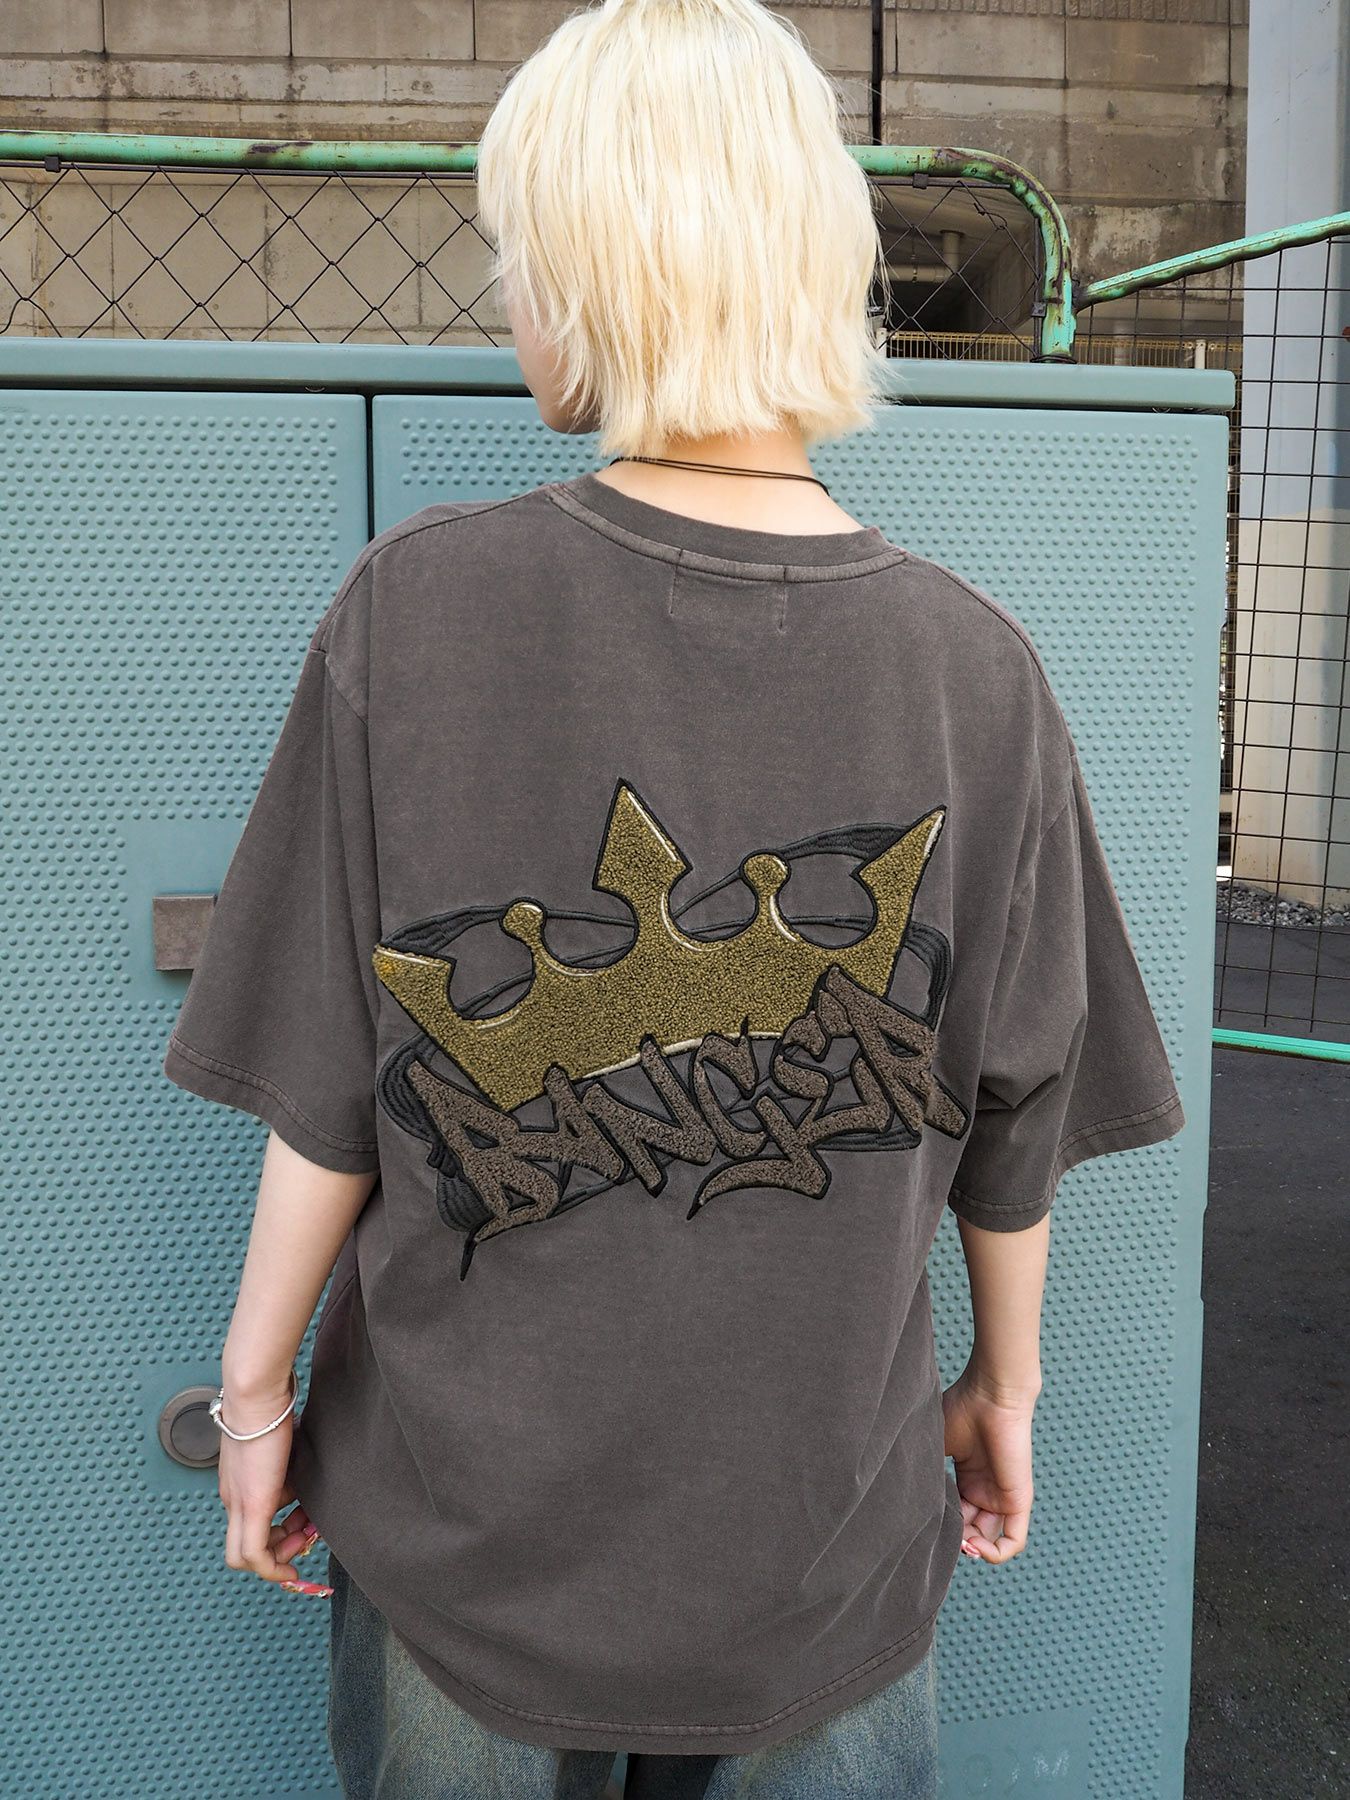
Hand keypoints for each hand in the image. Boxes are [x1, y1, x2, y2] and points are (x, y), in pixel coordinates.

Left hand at [217, 1376, 330, 1594]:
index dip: (279, 1535)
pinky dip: (271, 1569)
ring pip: (245, 1557)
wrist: (256, 1396)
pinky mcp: (251, 1506)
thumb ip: (291, 1470)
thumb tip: (306, 1485)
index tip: (305, 1527)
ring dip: (278, 1558)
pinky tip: (291, 1571)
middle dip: (280, 1551)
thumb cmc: (272, 1411)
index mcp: (237, 1486)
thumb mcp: (284, 1449)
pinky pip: (254, 1554)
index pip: (251, 1526)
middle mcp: (232, 1500)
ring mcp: (238, 1505)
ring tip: (305, 1540)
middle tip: (307, 1537)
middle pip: (245, 1548)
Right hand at [942, 1364, 1038, 1564]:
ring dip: (973, 1549)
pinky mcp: (1018, 1500)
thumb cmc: (962, 1408)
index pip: (955, 1512)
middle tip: (939, 1536)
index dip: (941, 1524)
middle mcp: (985, 1488)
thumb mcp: (936, 1444)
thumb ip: (925, 1471)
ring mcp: (1001, 1496)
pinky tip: (974, 1546)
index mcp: (967, 1476)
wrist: (990, 1394)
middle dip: (955, 1539)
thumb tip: (902, 1497)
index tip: (924, 1525)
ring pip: (989, 1539)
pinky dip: (995, 1553)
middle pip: (970, 1528)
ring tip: (959, 1543)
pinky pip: (1013, 1540)